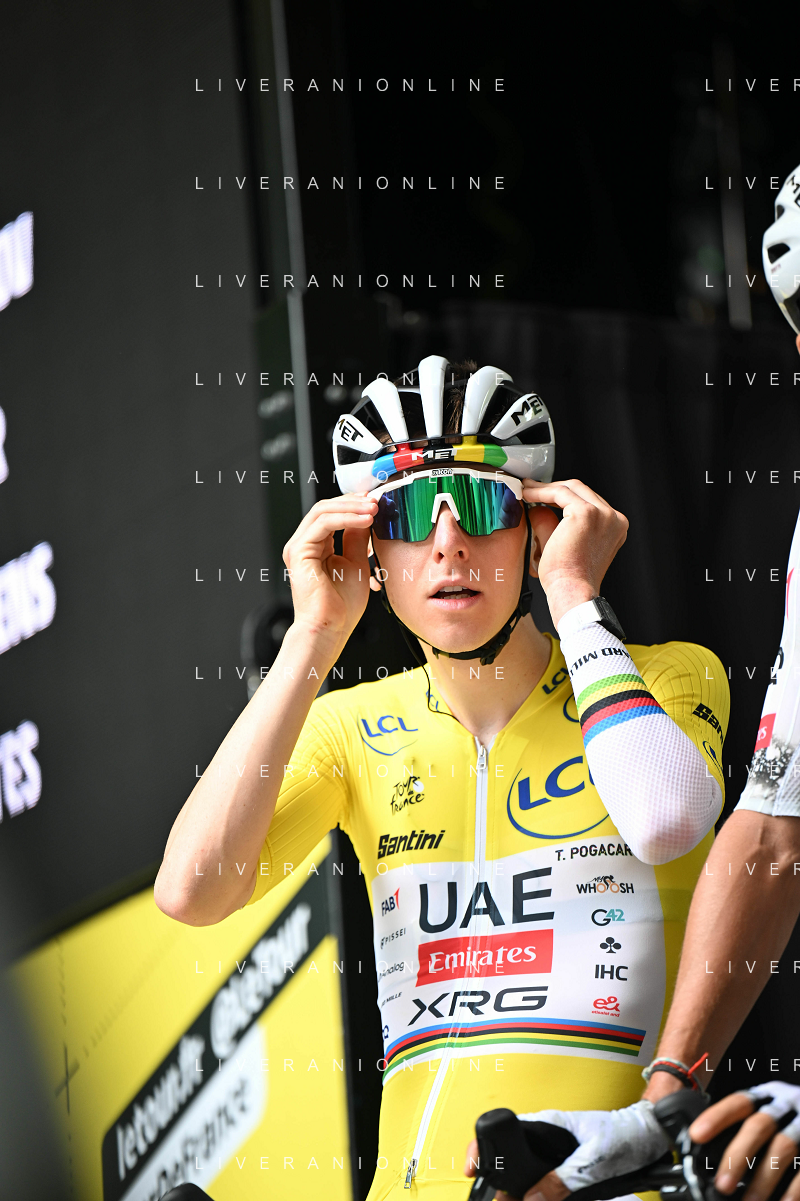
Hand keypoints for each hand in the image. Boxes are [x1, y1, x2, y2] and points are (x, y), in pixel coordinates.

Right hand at [282, 494, 377, 646]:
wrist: (330, 627)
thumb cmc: (342, 606)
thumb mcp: (357, 563)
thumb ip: (358, 538)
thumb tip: (366, 516)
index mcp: (316, 546)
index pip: (332, 514)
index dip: (354, 505)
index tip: (377, 502)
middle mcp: (305, 544)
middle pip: (326, 507)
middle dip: (353, 502)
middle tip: (376, 501)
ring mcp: (299, 546)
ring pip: (323, 511)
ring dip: (351, 507)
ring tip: (374, 509)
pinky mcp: (299, 551)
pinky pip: (323, 524)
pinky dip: (346, 518)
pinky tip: (365, 520)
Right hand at [462, 1101, 668, 1200]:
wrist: (651, 1136)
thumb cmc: (625, 1133)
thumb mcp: (595, 1160)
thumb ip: (563, 1179)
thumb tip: (530, 1199)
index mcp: (547, 1124)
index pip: (504, 1130)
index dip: (483, 1149)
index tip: (473, 1170)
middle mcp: (547, 1138)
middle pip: (512, 1161)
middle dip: (503, 1184)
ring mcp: (556, 1155)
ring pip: (529, 1178)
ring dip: (522, 1194)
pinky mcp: (567, 1171)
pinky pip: (546, 1187)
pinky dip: (540, 1198)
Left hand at [522, 478, 628, 630]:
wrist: (572, 592)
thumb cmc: (569, 578)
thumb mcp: (568, 546)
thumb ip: (557, 525)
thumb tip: (537, 508)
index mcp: (614, 528)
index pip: (589, 502)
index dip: (564, 497)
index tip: (544, 496)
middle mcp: (613, 519)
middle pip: (581, 491)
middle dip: (554, 488)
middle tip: (532, 489)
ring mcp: (603, 515)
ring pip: (571, 489)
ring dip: (546, 488)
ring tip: (527, 490)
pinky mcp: (586, 513)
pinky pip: (559, 493)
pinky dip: (541, 492)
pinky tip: (527, 495)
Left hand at [689, 1082, 799, 1200]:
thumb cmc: (789, 1120)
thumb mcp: (770, 1112)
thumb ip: (747, 1126)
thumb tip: (709, 1152)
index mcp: (766, 1096)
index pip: (738, 1102)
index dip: (717, 1117)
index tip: (696, 1135)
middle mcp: (785, 1106)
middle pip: (758, 1126)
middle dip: (738, 1156)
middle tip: (723, 1185)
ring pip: (783, 1147)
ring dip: (764, 1178)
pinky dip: (794, 1189)